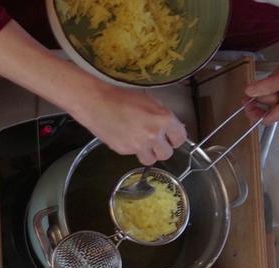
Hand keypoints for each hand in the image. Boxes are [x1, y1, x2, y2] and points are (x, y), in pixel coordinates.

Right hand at [72, 85, 186, 165]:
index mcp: (163, 119)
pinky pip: (133, 155)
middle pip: (167, 154)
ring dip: (149, 153)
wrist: (98, 104)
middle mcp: (153, 135)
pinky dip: (131, 148)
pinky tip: (125, 136)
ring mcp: (138, 145)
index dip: (176, 138)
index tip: (172, 137)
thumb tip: (170, 127)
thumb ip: (163, 116)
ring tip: (141, 143)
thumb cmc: (122, 98)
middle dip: (163, 148)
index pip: (180, 138)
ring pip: (150, 160)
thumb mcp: (150, 101)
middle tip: (157, 142)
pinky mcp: (124, 151)